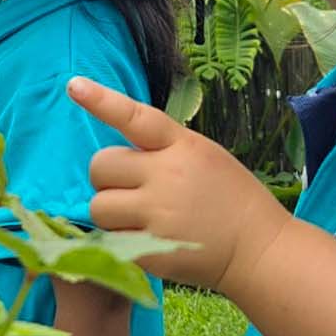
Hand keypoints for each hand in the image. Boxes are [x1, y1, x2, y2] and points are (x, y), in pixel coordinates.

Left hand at [67, 76, 291, 293]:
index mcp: (182, 146)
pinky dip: (122, 240)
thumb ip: (163, 148)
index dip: (102, 101)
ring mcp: (157, 214)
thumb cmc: (230, 198)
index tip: (74, 85)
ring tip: (141, 217)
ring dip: (111, 212)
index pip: (136, 116)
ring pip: (98, 206)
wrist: (260, 249)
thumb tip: (117, 151)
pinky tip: (148, 239)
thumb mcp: (204, 156)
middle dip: (108, 179)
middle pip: (100, 167)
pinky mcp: (152, 249)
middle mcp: (166, 176)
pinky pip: (111, 239)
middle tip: (132, 189)